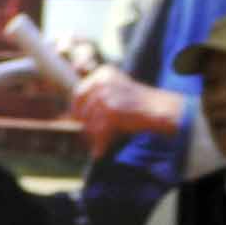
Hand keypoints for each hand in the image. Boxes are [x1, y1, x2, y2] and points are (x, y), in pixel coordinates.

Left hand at [73, 72, 188, 144]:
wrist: (161, 109)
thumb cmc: (138, 104)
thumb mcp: (115, 92)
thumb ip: (93, 100)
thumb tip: (65, 116)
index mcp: (103, 73)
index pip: (79, 92)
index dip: (77, 110)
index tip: (78, 121)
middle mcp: (102, 81)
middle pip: (81, 108)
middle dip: (84, 124)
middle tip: (89, 136)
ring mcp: (106, 94)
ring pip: (89, 122)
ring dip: (93, 136)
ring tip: (99, 144)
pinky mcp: (111, 109)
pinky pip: (98, 131)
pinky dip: (99, 143)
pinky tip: (100, 151)